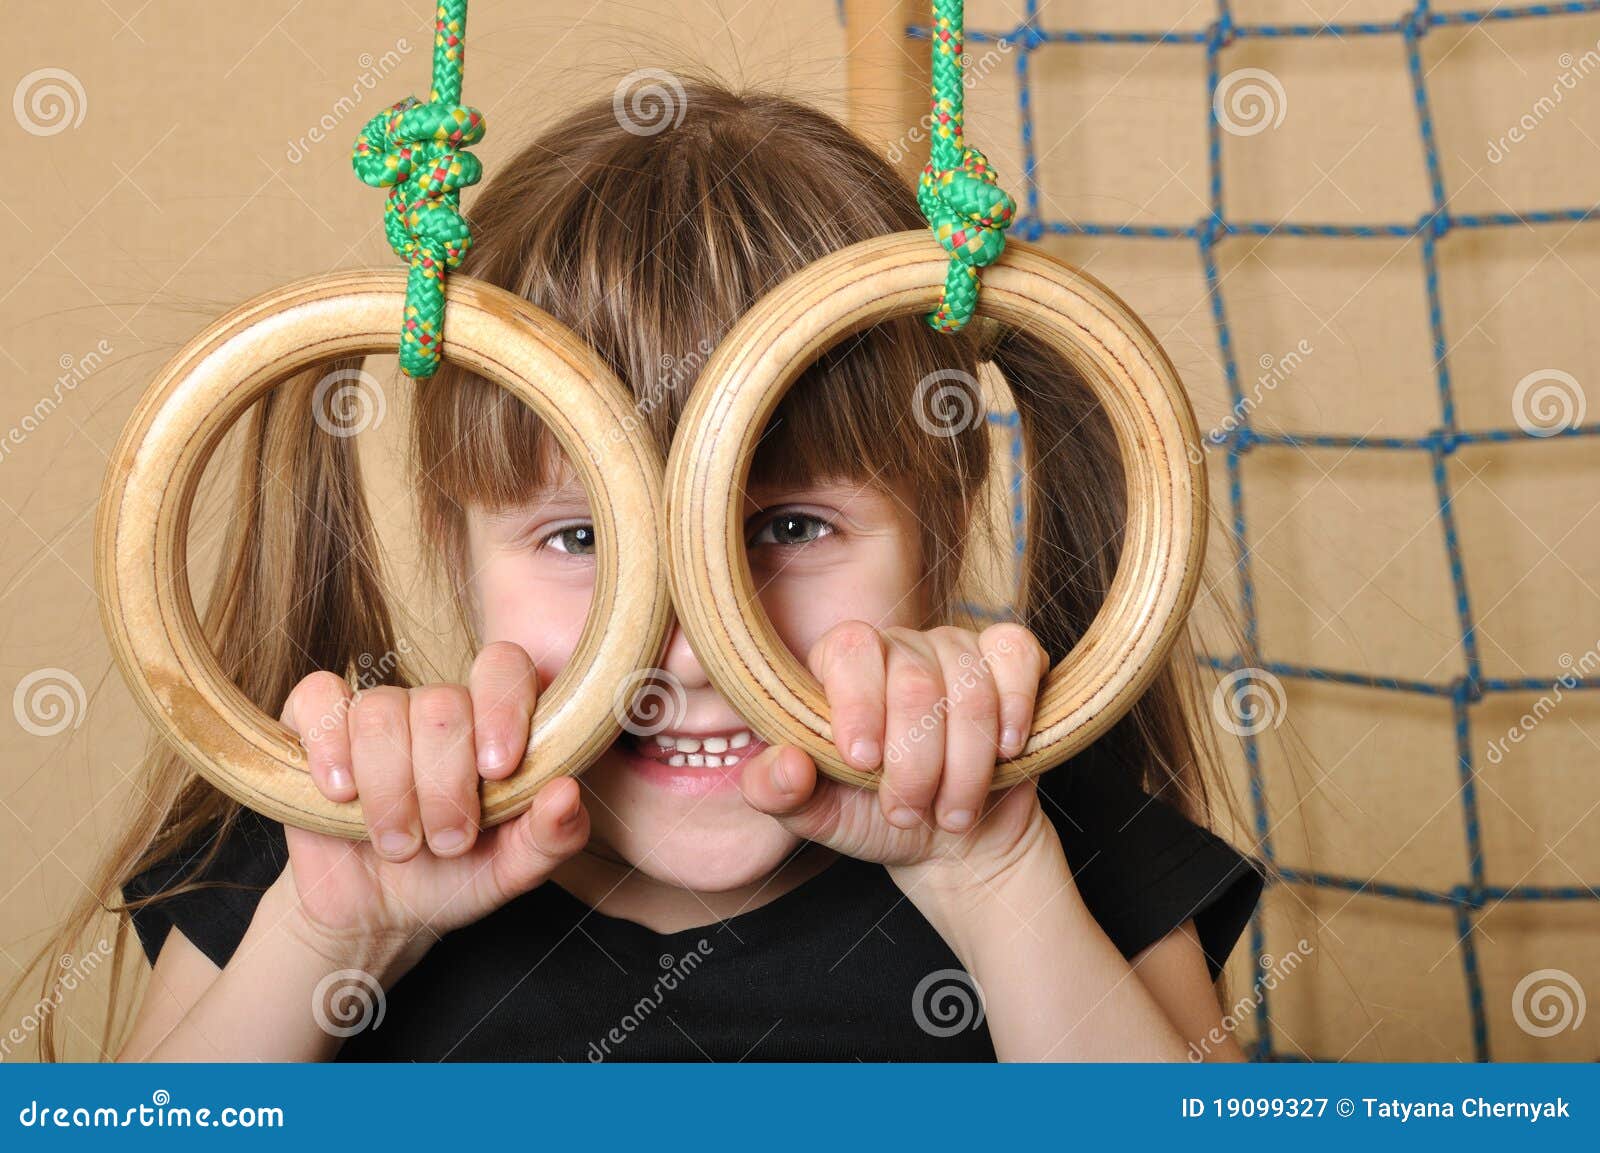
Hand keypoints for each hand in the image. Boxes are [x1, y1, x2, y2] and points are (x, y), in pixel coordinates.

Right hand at [274, 641, 589, 974]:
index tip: (497, 770)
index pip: (505, 667)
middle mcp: (438, 708)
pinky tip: (341, 795)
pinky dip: (330, 748)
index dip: (502, 709)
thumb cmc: (453, 878)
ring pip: (381, 712)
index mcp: (494, 725)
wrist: (374, 912)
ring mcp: (377, 710)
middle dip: (443, 785)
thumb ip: (551, 837)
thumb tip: (568, 792)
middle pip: (442, 705)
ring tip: (399, 843)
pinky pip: (319, 698)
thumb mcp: (510, 871)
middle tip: (447, 843)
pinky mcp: (316, 723)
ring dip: (390, 791)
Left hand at [739, 620, 1054, 894]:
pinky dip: (1015, 707)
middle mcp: (897, 647)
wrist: (952, 842)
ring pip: (969, 686)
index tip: (863, 762)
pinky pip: (1017, 655)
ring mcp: (955, 647)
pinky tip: (1004, 751)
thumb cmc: (875, 818)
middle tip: (906, 813)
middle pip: (914, 682)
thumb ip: (777, 792)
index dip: (858, 704)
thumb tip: (787, 763)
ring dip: (965, 765)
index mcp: (840, 668)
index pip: (847, 649)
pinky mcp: (1007, 661)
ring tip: (951, 812)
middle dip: (915, 763)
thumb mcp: (817, 817)